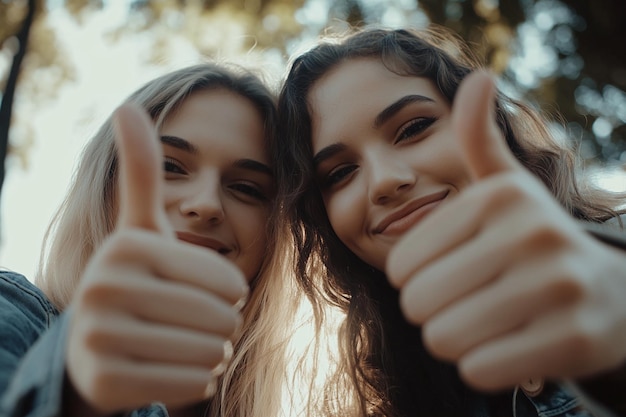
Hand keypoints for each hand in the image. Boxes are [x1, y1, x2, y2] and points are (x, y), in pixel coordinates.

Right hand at [66, 104, 247, 412]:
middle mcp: (103, 287)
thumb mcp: (142, 228)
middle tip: (200, 324)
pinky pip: (190, 384)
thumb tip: (127, 107)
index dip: (231, 293)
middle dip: (222, 326)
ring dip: (212, 352)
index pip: (226, 281)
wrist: (94, 346)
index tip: (205, 293)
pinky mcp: (104, 383)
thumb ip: (142, 173)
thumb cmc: (136, 279)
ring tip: (188, 343)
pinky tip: (175, 368)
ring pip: (208, 353)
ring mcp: (98, 338)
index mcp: (126, 245)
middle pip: (218, 318)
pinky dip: (196, 379)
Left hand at [386, 71, 625, 391]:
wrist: (610, 292)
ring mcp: (560, 286)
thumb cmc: (532, 238)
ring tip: (482, 322)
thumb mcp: (506, 185)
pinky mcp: (576, 339)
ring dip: (453, 339)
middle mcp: (532, 232)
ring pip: (445, 338)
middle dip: (431, 312)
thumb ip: (477, 138)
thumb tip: (475, 78)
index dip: (412, 281)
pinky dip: (481, 365)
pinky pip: (481, 370)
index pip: (402, 264)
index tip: (444, 275)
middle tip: (461, 304)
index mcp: (499, 196)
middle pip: (420, 303)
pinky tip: (504, 347)